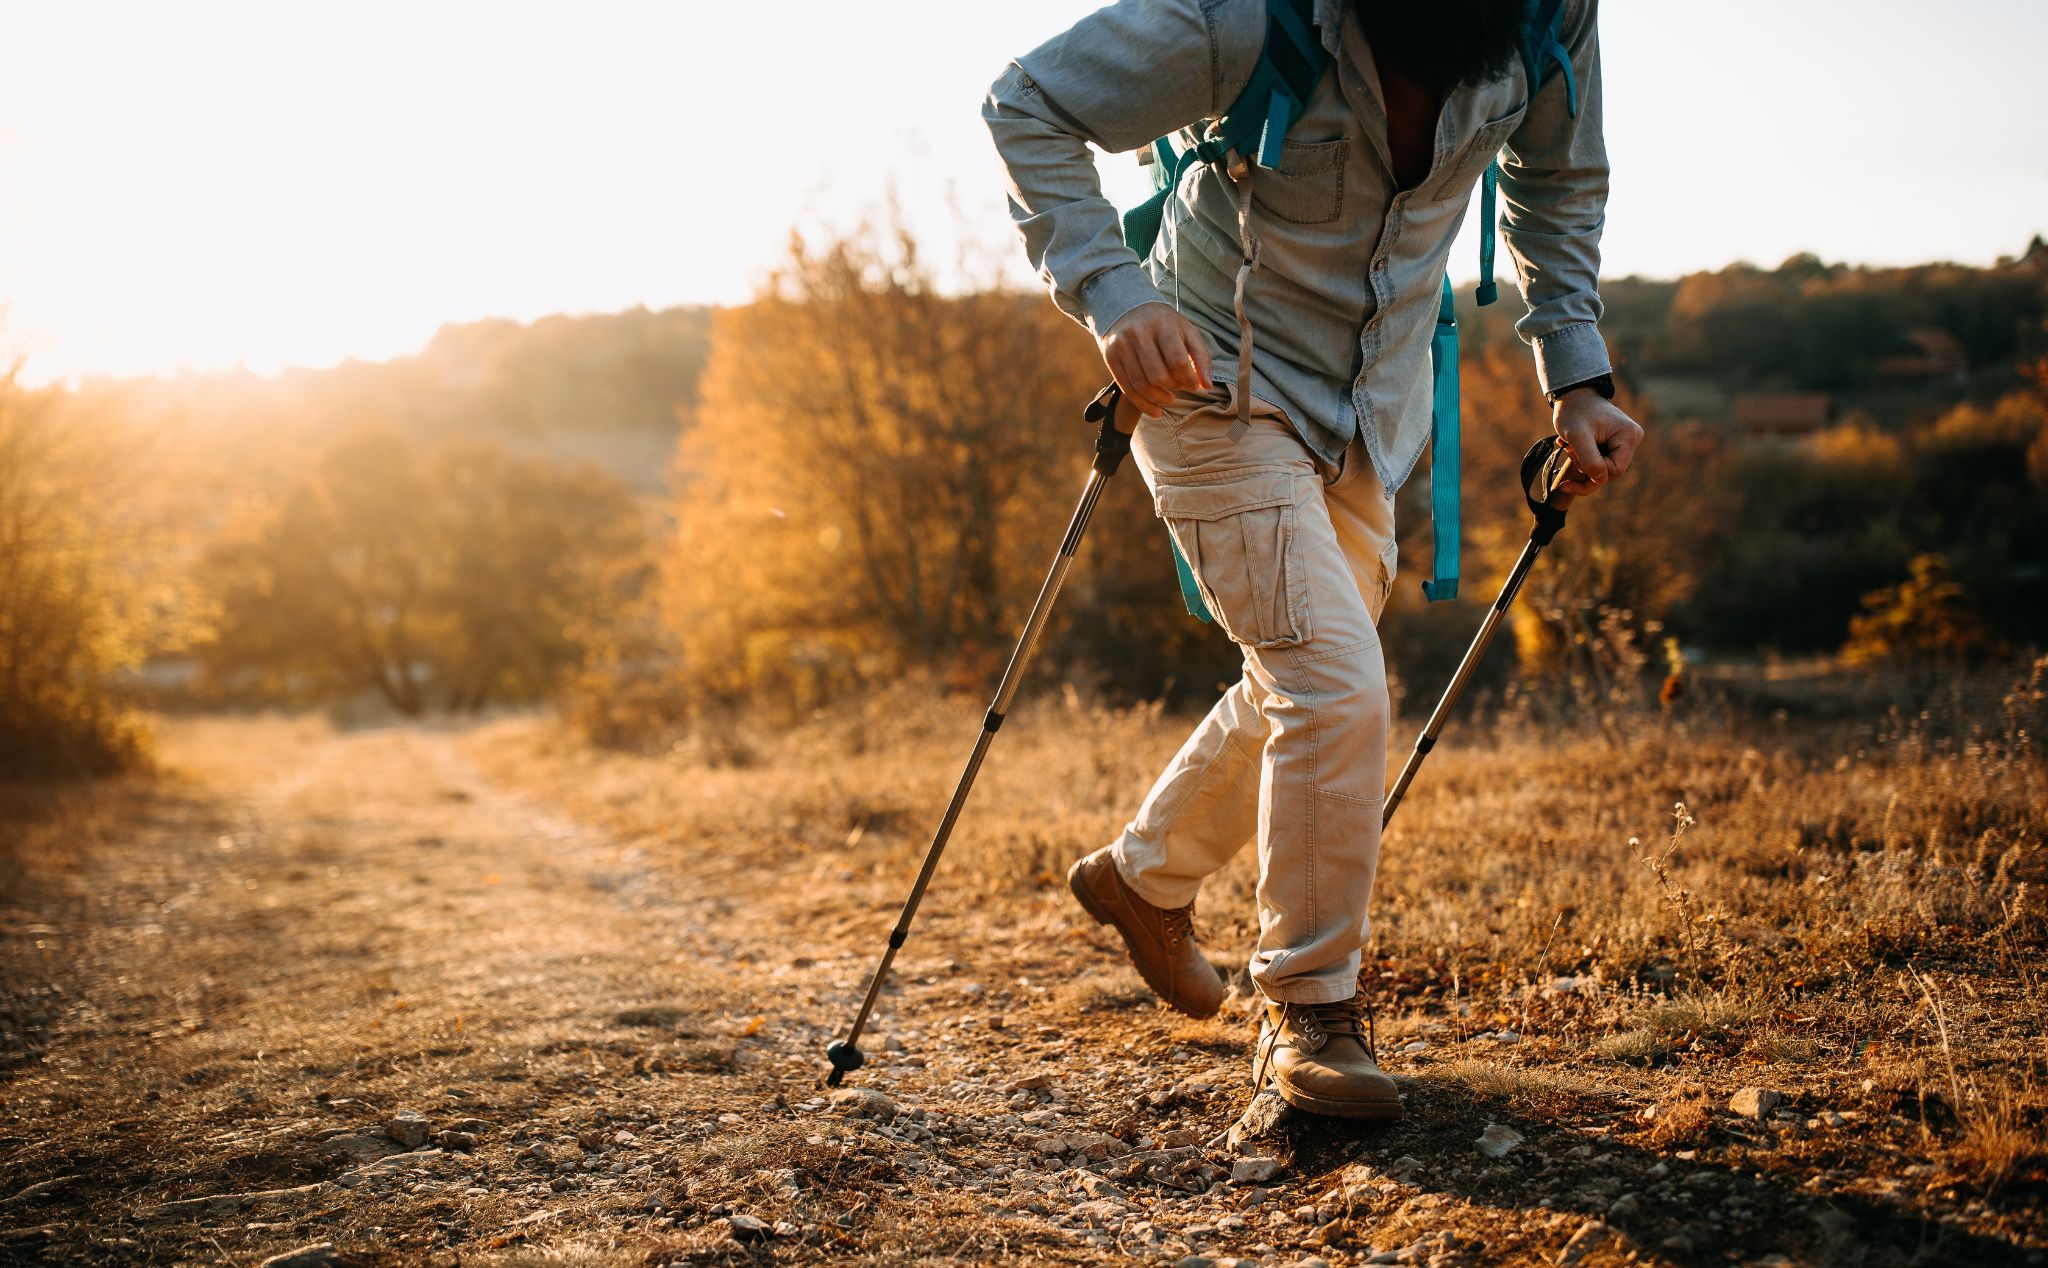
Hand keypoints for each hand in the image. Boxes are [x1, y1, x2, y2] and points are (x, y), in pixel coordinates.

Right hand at [1098, 302, 1211, 419]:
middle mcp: (1139, 334)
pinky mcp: (1111, 358)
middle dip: (1173, 388)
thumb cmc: (1163, 324)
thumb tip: (1206, 386)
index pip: (1177, 361)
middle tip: (1179, 388)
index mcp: (1162, 324)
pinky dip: (1143, 404)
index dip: (1188, 380)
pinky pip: (1127, 389)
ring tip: (1169, 399)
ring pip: (1142, 385)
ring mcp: (1122, 346)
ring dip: (1159, 399)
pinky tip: (1156, 411)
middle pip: (1158, 376)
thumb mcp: (1186, 331)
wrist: (1126, 308)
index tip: (1193, 385)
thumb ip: (1201, 356)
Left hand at [1551, 389, 1643, 496]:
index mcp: (1629, 437)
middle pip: (1611, 473)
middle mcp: (1633, 440)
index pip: (1614, 470)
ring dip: (1584, 465)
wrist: (1573, 397)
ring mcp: (1625, 443)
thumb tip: (1600, 479)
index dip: (1593, 469)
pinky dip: (1585, 461)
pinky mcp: (1616, 446)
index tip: (1575, 453)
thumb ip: (1589, 460)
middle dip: (1587, 467)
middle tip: (1570, 450)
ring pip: (1605, 471)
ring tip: (1571, 447)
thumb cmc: (1574, 412)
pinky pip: (1603, 464)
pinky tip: (1574, 450)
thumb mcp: (1577, 436)